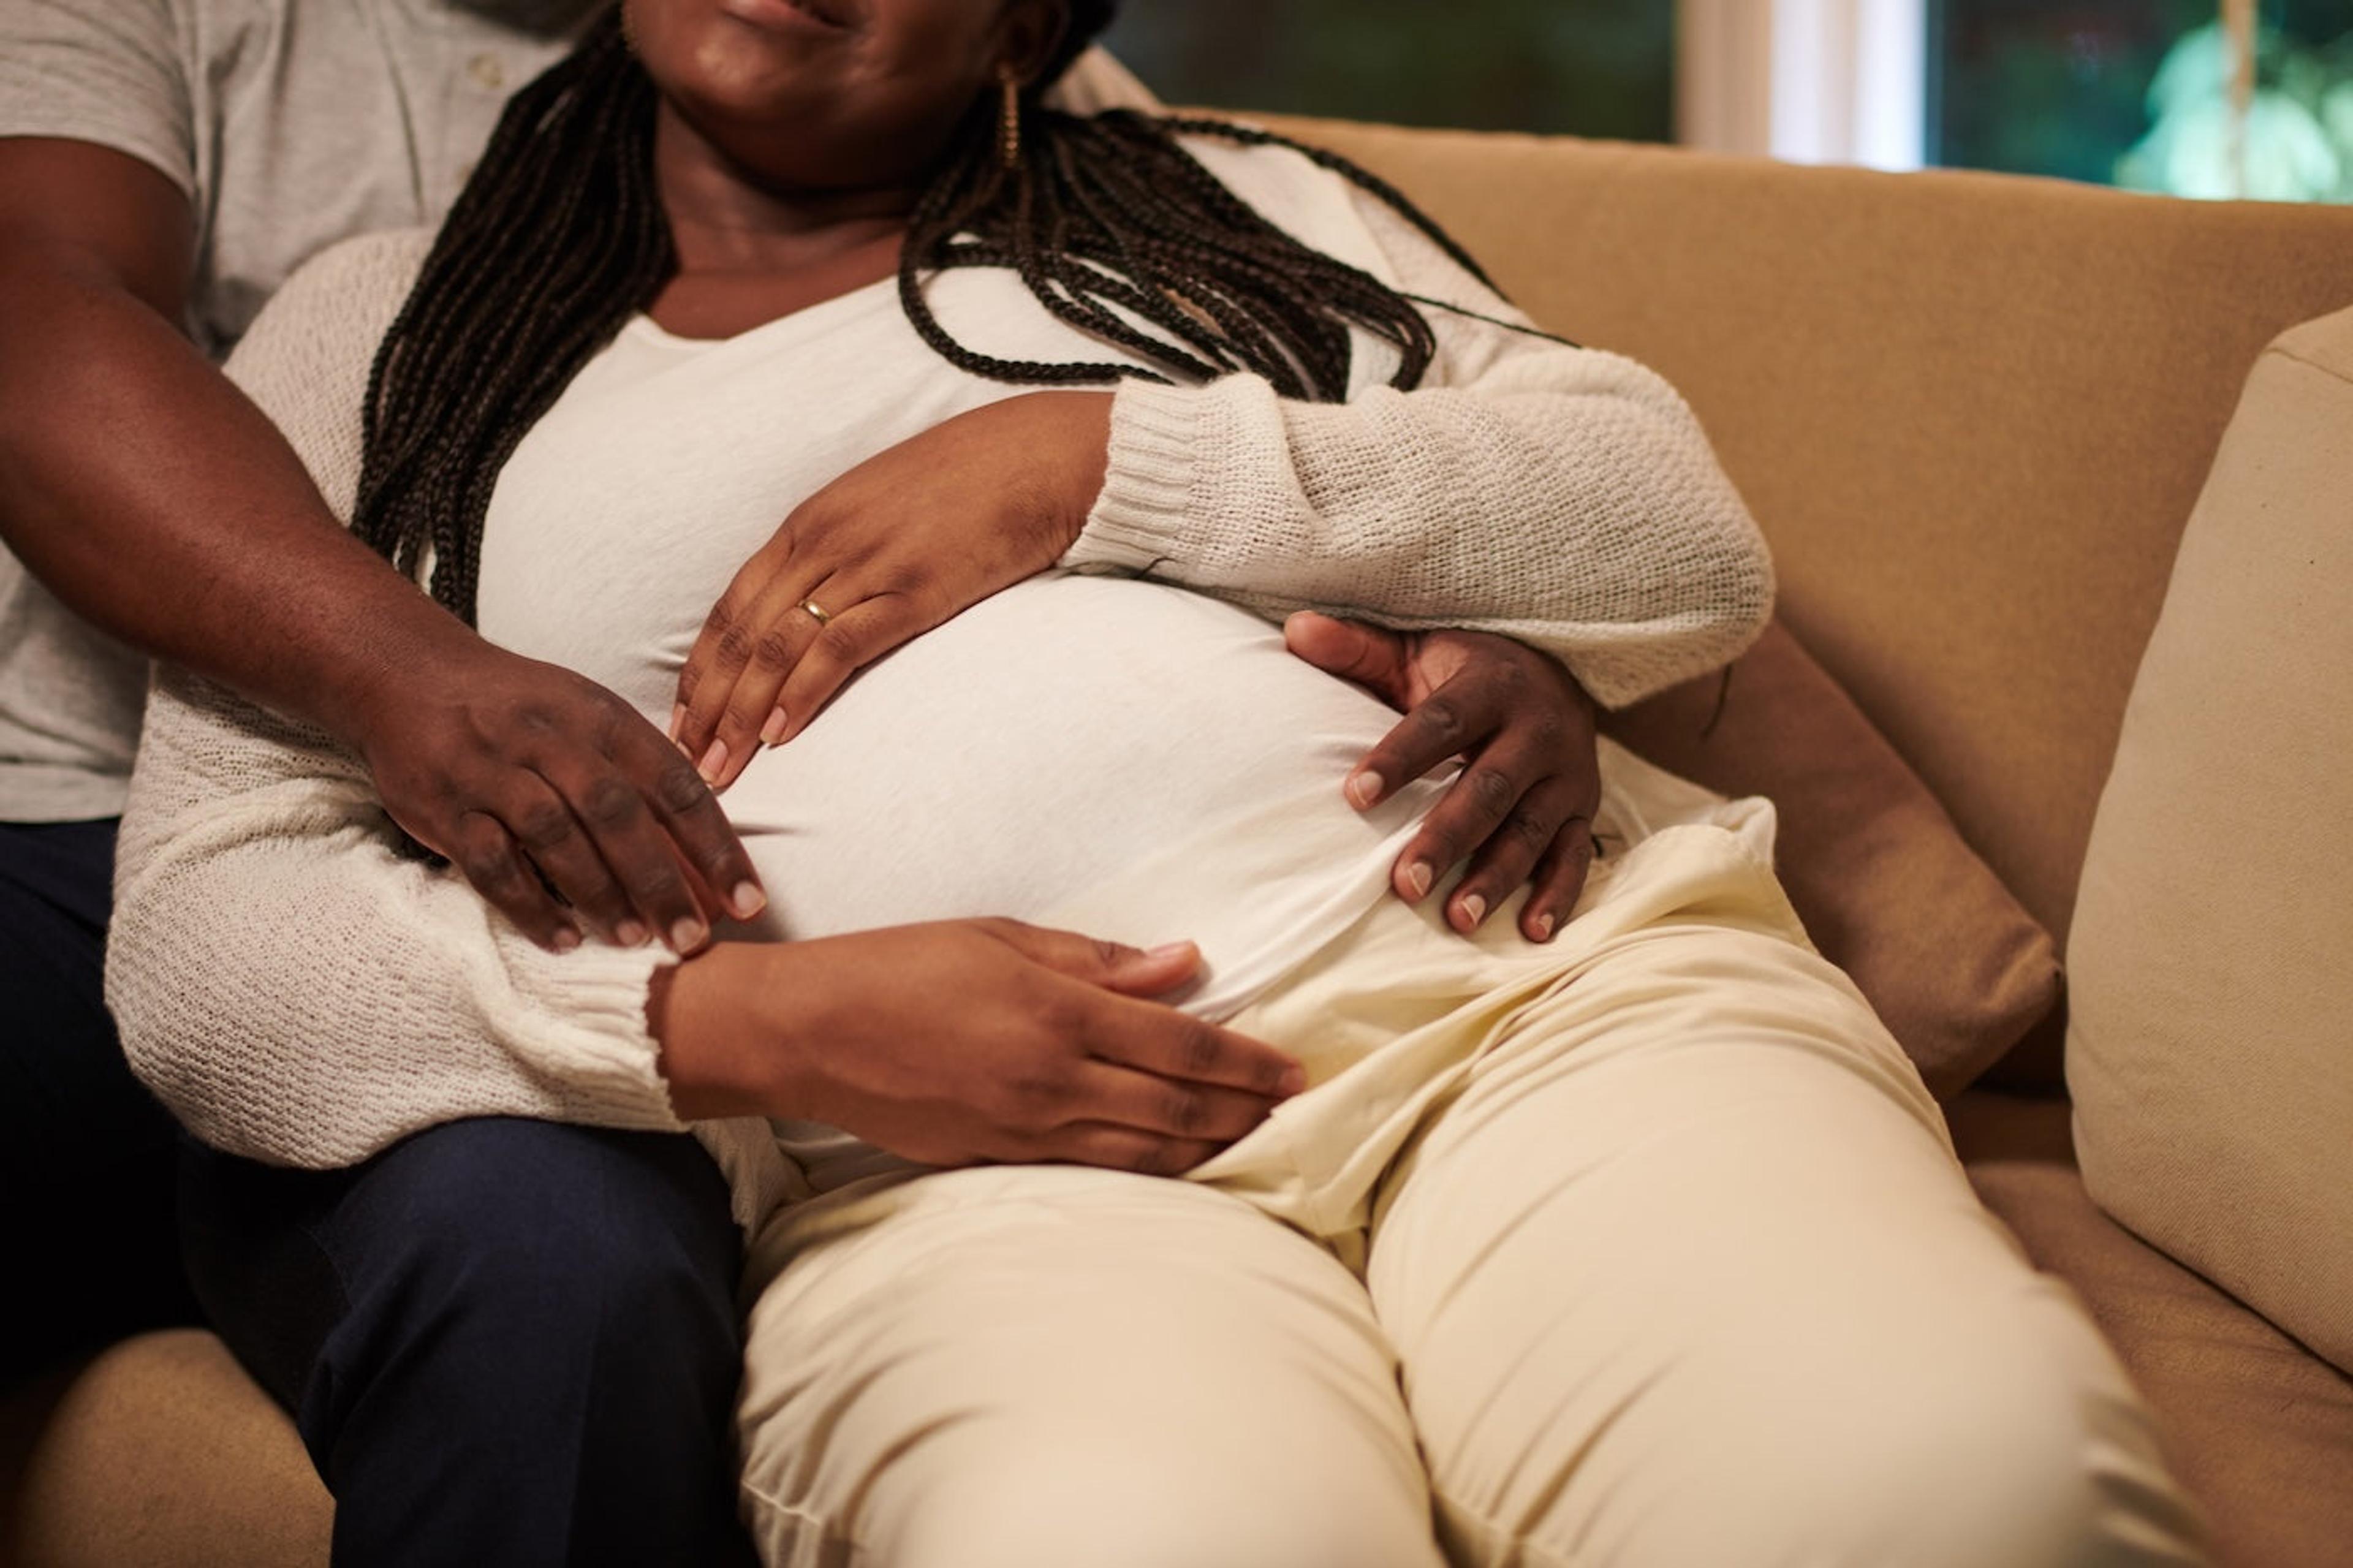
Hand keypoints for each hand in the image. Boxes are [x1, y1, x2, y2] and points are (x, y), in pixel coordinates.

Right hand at [352, 640, 764, 954]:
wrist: (409, 673)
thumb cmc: (521, 710)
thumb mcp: (588, 717)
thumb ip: (643, 776)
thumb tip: (708, 856)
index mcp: (600, 716)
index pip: (674, 783)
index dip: (716, 845)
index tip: (749, 900)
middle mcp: (548, 739)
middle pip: (616, 812)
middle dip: (662, 880)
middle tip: (693, 938)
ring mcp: (491, 771)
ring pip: (554, 835)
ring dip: (599, 893)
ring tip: (635, 941)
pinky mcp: (443, 805)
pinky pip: (489, 861)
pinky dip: (527, 904)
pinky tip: (561, 940)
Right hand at [652, 922, 1304, 1174]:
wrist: (811, 1032)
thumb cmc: (902, 966)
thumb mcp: (1003, 937)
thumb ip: (1099, 959)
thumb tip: (1185, 962)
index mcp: (1058, 1011)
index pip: (1181, 1043)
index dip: (1246, 1061)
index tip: (1293, 1068)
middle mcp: (1053, 1077)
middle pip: (1176, 1106)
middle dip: (1244, 1110)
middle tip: (1294, 1109)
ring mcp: (1027, 1128)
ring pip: (1144, 1151)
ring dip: (1209, 1148)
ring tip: (1255, 1140)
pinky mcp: (1000, 1158)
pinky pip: (1094, 1170)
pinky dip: (1149, 1170)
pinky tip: (1179, 1164)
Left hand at [671, 390, 1113, 789]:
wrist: (1042, 458)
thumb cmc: (972, 482)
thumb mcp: (884, 507)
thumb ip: (842, 551)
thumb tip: (816, 604)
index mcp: (810, 521)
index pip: (732, 606)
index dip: (701, 669)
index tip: (681, 722)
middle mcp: (824, 540)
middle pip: (743, 634)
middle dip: (707, 705)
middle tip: (685, 765)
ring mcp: (868, 564)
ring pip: (778, 647)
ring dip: (741, 715)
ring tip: (719, 770)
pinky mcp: (915, 590)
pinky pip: (840, 647)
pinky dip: (802, 694)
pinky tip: (779, 735)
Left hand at [1285, 612, 1599, 941]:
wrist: (1559, 671)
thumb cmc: (1466, 671)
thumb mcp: (1416, 652)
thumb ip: (1358, 648)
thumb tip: (1295, 629)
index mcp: (1490, 685)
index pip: (1441, 723)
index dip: (1399, 758)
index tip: (1355, 796)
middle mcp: (1537, 728)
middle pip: (1488, 788)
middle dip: (1447, 837)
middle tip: (1404, 884)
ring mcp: (1567, 773)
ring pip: (1530, 830)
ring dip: (1496, 877)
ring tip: (1458, 919)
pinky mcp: (1585, 808)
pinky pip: (1575, 856)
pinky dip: (1557, 895)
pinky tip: (1532, 933)